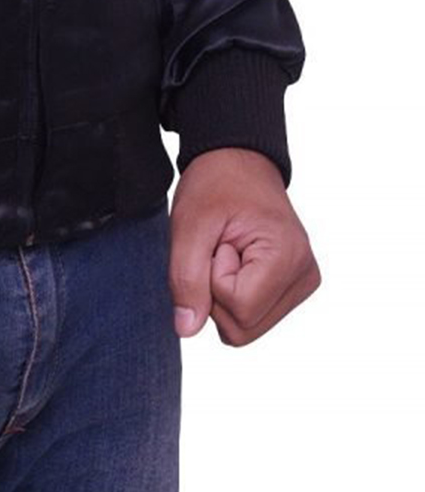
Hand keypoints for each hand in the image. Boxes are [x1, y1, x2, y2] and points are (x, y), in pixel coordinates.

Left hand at [168, 147, 321, 344]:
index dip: (212, 280)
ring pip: (247, 328)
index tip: (218, 243)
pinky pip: (253, 316)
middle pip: (244, 329)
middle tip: (220, 249)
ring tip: (229, 252)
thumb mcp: (189, 225)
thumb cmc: (216, 185)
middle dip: (216, 293)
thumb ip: (185, 279)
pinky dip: (235, 295)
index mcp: (289, 256)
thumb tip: (186, 330)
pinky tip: (238, 262)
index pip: (239, 310)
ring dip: (224, 294)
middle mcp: (305, 275)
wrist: (237, 162)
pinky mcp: (294, 287)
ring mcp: (303, 283)